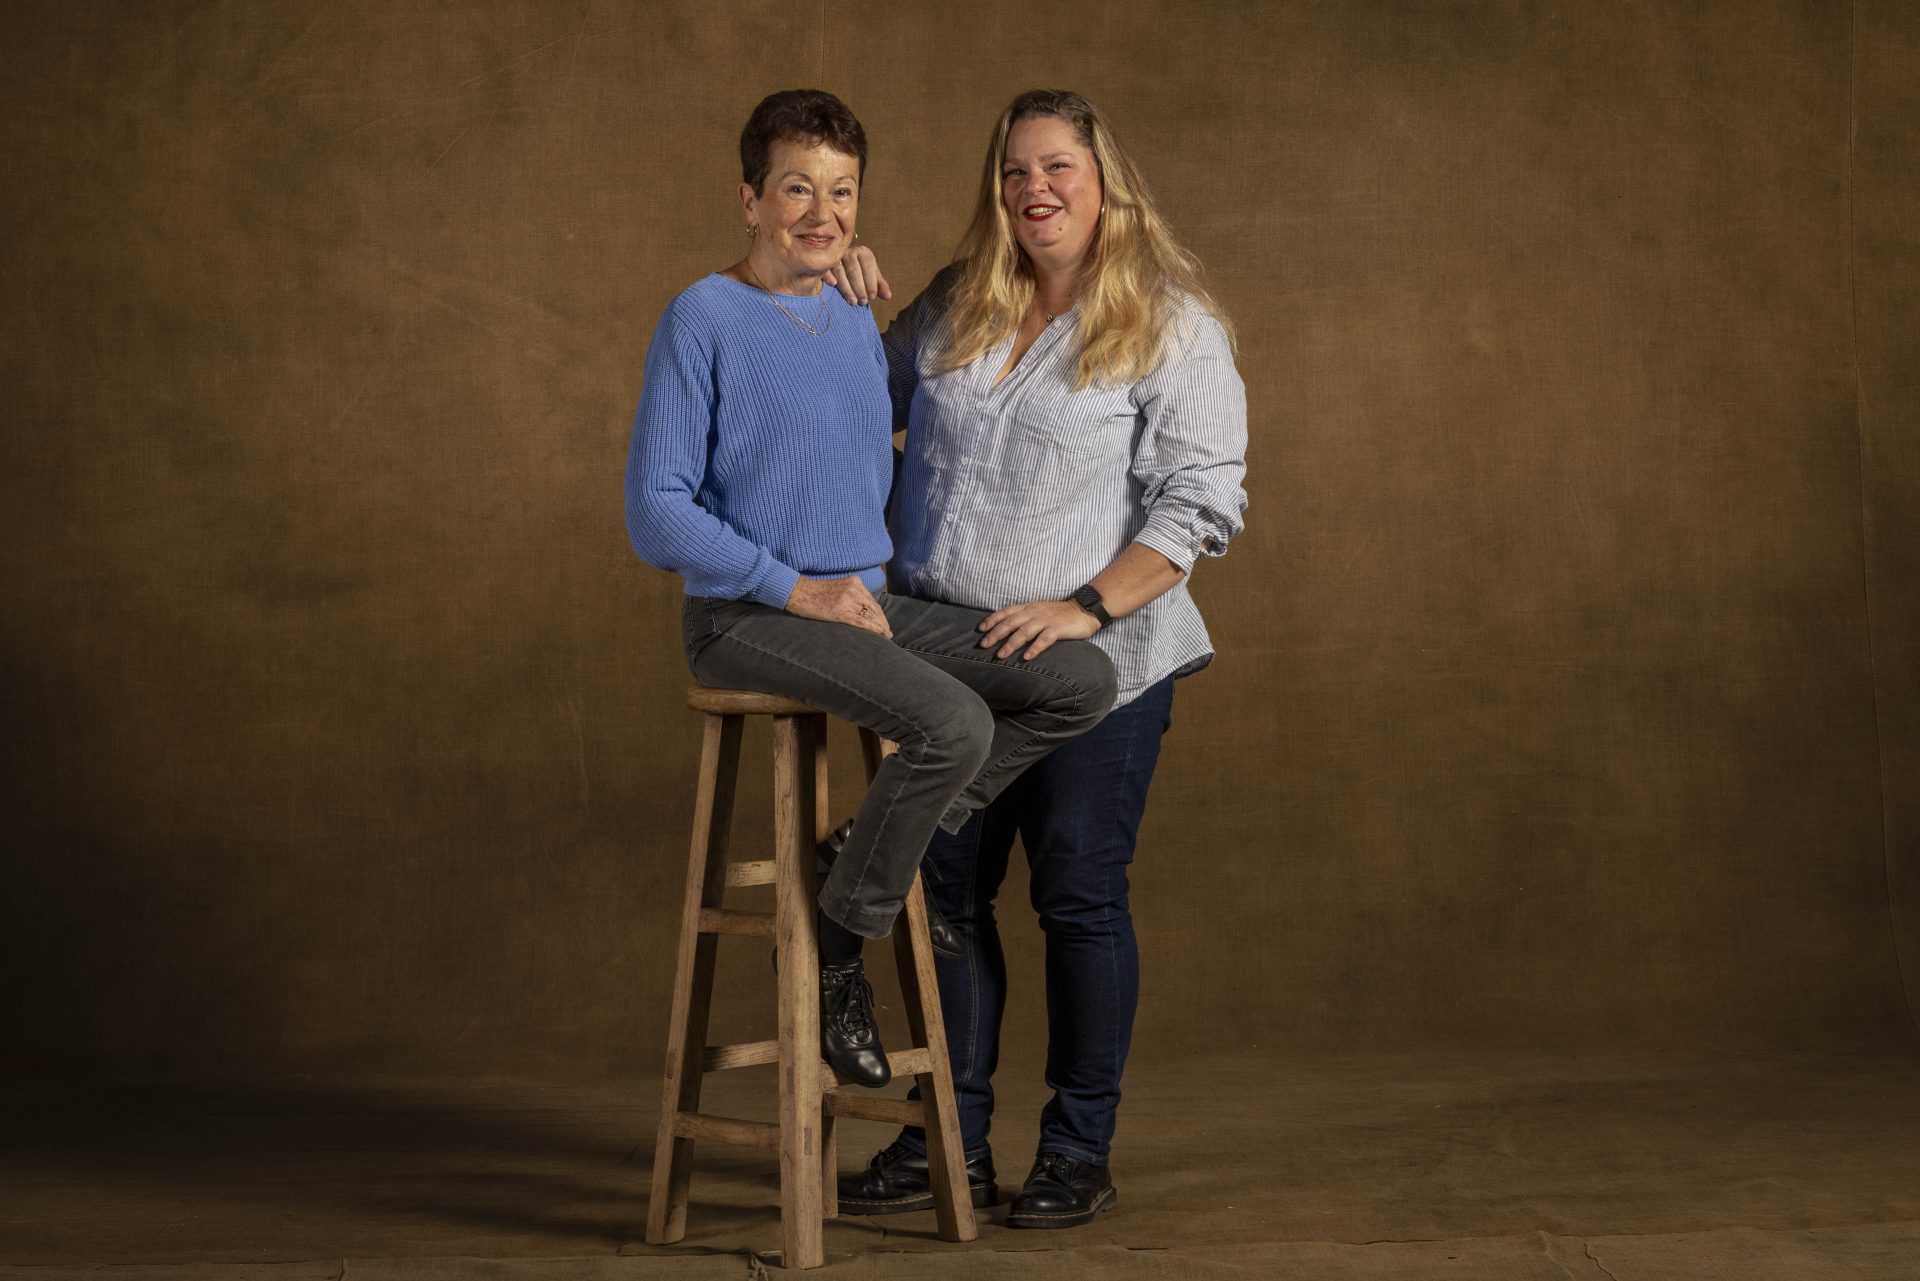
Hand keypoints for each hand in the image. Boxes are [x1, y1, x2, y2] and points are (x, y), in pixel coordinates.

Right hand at [786, 576, 891, 637]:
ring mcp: (847, 600)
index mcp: (854, 582)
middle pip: (874, 608)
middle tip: (888, 632)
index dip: (880, 613)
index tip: (884, 623)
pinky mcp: (840, 612)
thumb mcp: (838, 587)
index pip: (873, 600)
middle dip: (883, 621)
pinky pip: (860, 621)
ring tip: (886, 636)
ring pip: (870, 615)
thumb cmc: (815, 591)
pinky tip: (880, 633)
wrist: (798, 592)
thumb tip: (862, 608)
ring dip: (880, 627)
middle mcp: (854, 589)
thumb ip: (851, 593)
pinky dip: (872, 628)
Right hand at [824, 243, 891, 305]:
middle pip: (854, 270)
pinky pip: (825, 268)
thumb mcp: (872, 275)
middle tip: (862, 301)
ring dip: (846, 288)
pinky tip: (833, 285)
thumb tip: (888, 296)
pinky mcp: (824, 261)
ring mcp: (835, 255)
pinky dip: (829, 275)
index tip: (872, 297)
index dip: (871, 282)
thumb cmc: (860, 270)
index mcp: (863, 252)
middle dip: (859, 288)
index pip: (868, 266)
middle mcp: (849, 251)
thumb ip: (879, 285)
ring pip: (840, 271)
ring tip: (852, 301)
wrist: (841, 260)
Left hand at [977, 599, 1099, 659]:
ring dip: (1011, 644)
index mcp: (1030, 608)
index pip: (1007, 611)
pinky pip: (1044, 639)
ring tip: (1000, 655)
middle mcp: (1035, 612)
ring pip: (1024, 631)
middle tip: (984, 645)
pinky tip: (1026, 657)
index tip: (981, 629)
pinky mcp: (1058, 629)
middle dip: (996, 633)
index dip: (993, 619)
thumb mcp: (1040, 611)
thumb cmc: (1061, 614)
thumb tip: (1008, 629)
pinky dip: (1034, 648)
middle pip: (1011, 622)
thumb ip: (1026, 618)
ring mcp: (1047, 620)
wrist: (1085, 610)